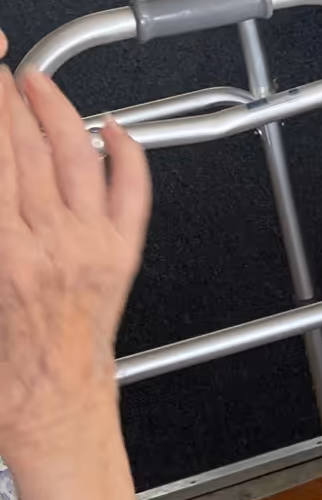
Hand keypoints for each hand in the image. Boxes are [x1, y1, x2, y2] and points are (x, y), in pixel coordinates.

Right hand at [0, 64, 148, 456]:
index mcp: (6, 257)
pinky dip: (126, 153)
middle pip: (29, 151)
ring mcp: (92, 245)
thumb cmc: (4, 376)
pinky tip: (114, 127)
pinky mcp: (123, 255)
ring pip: (77, 158)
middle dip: (9, 103)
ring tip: (38, 84)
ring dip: (58, 112)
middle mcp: (52, 244)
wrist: (53, 416)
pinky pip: (131, 192)